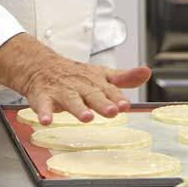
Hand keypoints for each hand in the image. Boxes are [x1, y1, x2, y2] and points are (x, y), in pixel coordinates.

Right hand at [0, 34, 150, 124]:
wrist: (40, 65)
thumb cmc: (75, 74)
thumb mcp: (101, 74)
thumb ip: (124, 78)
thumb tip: (147, 72)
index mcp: (95, 81)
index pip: (109, 89)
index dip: (117, 97)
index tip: (125, 105)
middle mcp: (80, 85)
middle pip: (92, 95)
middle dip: (102, 103)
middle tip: (112, 112)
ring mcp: (61, 91)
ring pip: (70, 100)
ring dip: (78, 108)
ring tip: (86, 117)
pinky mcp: (43, 97)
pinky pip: (43, 105)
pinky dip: (44, 113)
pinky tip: (47, 120)